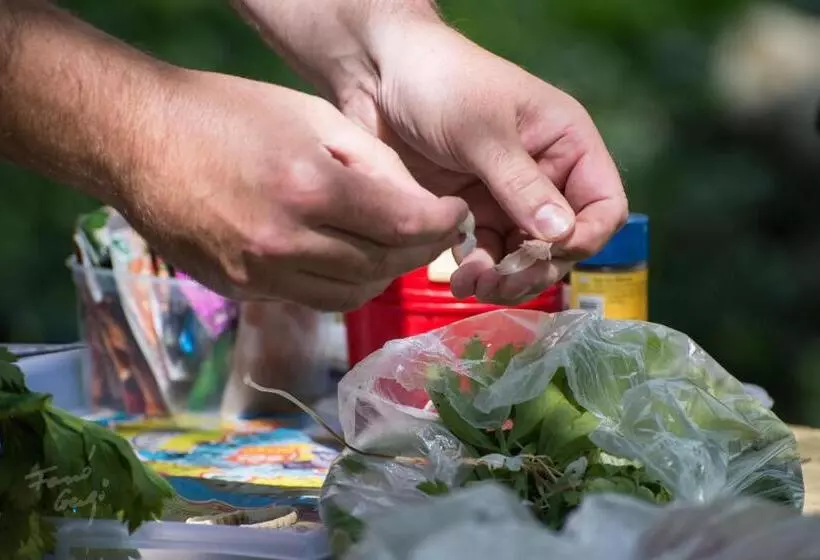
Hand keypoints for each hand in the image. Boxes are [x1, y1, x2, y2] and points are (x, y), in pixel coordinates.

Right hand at [122, 71, 467, 309]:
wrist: (139, 140)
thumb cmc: (226, 114)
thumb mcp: (311, 116)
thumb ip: (374, 161)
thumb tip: (416, 203)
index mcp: (309, 188)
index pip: (403, 227)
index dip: (440, 224)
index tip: (453, 214)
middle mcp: (286, 243)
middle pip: (382, 267)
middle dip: (418, 250)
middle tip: (430, 230)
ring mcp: (260, 276)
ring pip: (351, 295)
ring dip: (382, 273)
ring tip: (390, 245)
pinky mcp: (241, 292)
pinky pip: (312, 299)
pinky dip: (340, 282)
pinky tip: (344, 255)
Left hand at [340, 21, 627, 303]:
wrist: (377, 74)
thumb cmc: (440, 83)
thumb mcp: (483, 132)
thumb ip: (522, 185)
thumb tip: (562, 236)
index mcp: (566, 144)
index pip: (602, 206)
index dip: (585, 238)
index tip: (548, 254)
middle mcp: (544, 174)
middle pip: (563, 242)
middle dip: (536, 268)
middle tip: (501, 284)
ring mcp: (505, 196)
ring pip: (523, 256)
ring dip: (504, 278)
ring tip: (473, 287)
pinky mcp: (470, 211)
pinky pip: (486, 253)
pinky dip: (477, 271)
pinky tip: (458, 279)